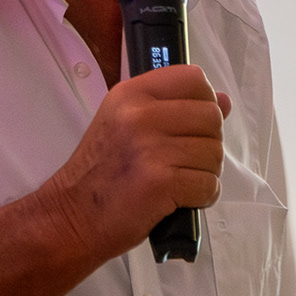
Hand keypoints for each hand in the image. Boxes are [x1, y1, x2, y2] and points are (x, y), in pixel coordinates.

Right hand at [41, 64, 230, 259]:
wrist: (72, 216)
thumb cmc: (100, 174)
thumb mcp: (126, 125)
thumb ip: (174, 109)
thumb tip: (223, 101)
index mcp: (131, 94)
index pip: (193, 78)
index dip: (204, 102)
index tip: (191, 125)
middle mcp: (139, 115)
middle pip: (211, 117)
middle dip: (208, 143)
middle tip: (184, 162)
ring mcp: (150, 148)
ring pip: (214, 153)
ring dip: (205, 173)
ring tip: (178, 181)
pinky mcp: (160, 182)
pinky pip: (208, 184)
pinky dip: (202, 197)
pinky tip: (179, 199)